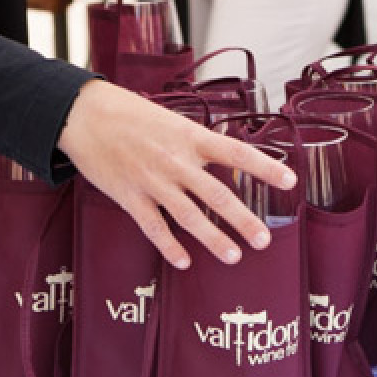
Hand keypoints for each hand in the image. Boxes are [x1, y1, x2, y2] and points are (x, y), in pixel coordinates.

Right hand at [56, 79, 296, 269]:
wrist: (87, 116)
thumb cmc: (132, 114)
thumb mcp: (173, 120)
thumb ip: (197, 144)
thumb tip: (227, 159)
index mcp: (191, 137)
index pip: (236, 153)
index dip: (265, 167)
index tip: (290, 181)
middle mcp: (176, 161)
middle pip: (217, 195)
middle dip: (243, 220)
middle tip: (264, 240)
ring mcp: (152, 181)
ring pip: (189, 216)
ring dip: (213, 238)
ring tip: (234, 256)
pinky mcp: (129, 197)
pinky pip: (154, 227)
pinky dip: (169, 246)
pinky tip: (183, 262)